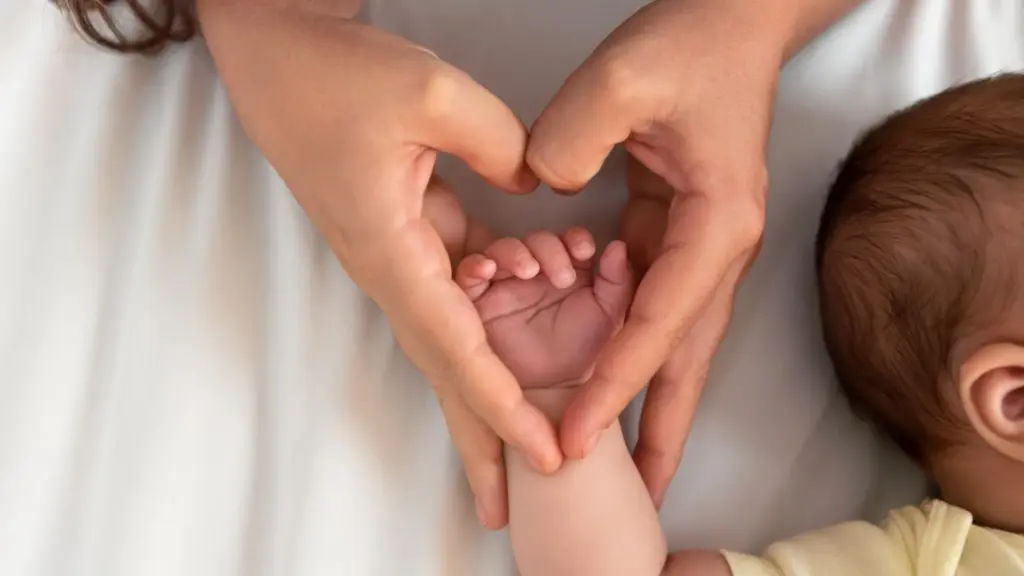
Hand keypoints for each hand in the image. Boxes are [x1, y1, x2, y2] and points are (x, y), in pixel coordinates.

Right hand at [196, 0, 559, 528]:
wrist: (280, 58)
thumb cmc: (334, 76)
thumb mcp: (430, 96)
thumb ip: (501, 147)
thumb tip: (537, 188)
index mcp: (391, 253)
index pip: (456, 347)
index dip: (502, 404)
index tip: (543, 451)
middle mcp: (392, 269)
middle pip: (445, 370)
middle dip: (481, 438)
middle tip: (511, 504)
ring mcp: (399, 256)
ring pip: (453, 338)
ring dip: (488, 390)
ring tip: (522, 445)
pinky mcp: (410, 233)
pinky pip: (460, 290)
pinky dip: (496, 313)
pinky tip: (530, 321)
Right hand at [455, 232, 633, 388]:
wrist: (553, 394)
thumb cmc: (579, 355)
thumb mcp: (608, 317)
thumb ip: (617, 283)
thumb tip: (617, 247)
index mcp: (564, 271)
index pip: (566, 241)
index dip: (574, 239)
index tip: (585, 250)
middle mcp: (533, 274)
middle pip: (535, 242)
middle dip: (549, 248)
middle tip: (562, 275)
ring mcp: (503, 285)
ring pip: (503, 251)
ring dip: (516, 252)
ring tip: (529, 271)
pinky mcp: (476, 301)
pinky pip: (469, 273)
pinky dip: (477, 264)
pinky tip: (488, 269)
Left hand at [527, 0, 784, 505]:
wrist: (733, 20)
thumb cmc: (692, 43)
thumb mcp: (623, 76)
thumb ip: (571, 135)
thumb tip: (539, 190)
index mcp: (716, 223)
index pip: (662, 323)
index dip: (616, 381)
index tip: (577, 430)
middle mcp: (719, 246)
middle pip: (687, 356)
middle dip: (659, 426)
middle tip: (632, 493)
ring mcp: (702, 242)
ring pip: (675, 340)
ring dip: (652, 401)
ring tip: (630, 463)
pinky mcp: (678, 230)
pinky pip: (654, 305)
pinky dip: (634, 351)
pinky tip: (611, 380)